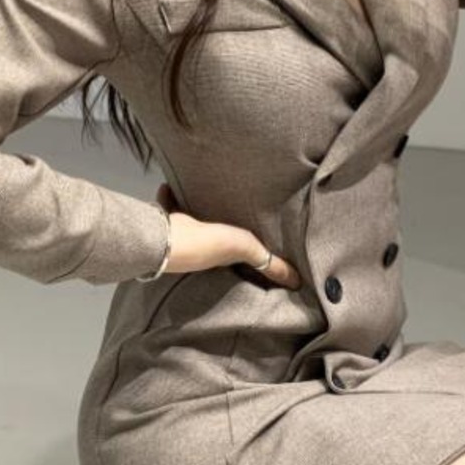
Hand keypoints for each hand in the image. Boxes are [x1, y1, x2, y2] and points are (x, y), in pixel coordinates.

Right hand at [159, 199, 298, 293]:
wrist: (169, 238)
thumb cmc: (208, 243)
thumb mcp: (247, 250)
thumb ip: (271, 264)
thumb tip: (298, 282)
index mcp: (221, 252)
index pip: (238, 249)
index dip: (245, 241)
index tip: (253, 228)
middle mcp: (201, 244)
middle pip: (214, 230)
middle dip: (221, 219)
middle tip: (229, 202)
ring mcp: (183, 230)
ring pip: (191, 216)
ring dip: (196, 204)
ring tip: (203, 189)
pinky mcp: (166, 218)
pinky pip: (168, 203)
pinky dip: (168, 194)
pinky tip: (171, 182)